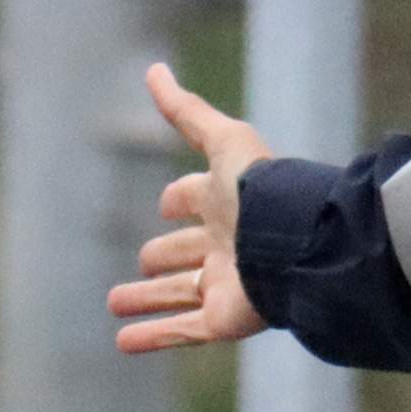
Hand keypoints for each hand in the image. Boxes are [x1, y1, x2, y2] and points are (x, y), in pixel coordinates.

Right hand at [110, 63, 277, 351]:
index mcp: (228, 204)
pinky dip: (153, 337)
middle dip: (165, 255)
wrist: (296, 242)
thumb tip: (153, 69)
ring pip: (179, 294)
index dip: (182, 199)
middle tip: (144, 261)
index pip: (196, 200)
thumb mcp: (222, 141)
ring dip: (149, 299)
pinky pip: (182, 332)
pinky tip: (122, 342)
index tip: (169, 203)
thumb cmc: (262, 188)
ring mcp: (226, 286)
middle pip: (188, 251)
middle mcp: (227, 245)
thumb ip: (187, 111)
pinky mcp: (225, 321)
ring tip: (114, 302)